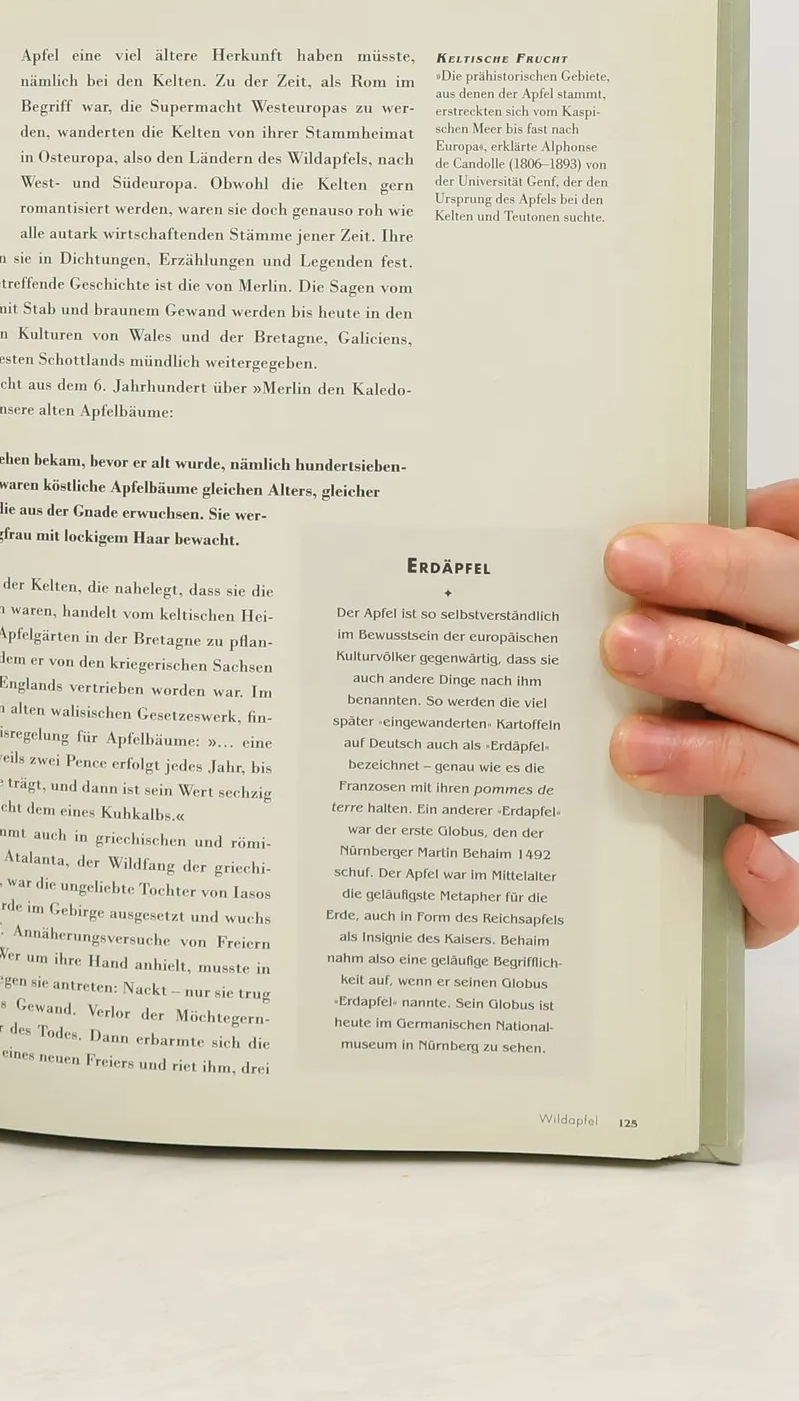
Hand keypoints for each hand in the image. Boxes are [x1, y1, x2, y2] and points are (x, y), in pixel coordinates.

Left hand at [603, 481, 798, 946]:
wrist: (679, 814)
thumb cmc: (682, 676)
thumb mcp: (694, 608)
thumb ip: (718, 562)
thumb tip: (737, 505)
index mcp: (786, 635)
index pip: (782, 584)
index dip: (718, 568)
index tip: (625, 555)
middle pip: (783, 679)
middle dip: (707, 658)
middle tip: (619, 643)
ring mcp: (792, 793)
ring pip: (785, 775)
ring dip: (716, 757)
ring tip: (628, 745)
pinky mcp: (773, 885)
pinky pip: (791, 895)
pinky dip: (772, 882)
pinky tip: (735, 853)